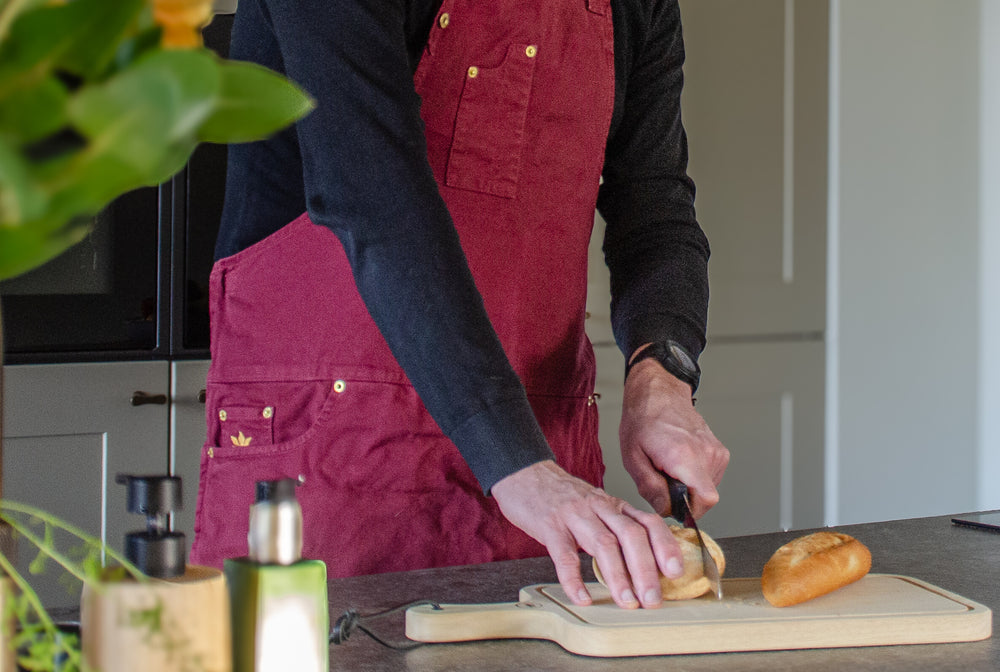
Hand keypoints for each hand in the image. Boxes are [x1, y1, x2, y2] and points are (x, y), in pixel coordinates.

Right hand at [491, 460, 684, 609]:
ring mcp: (574, 516)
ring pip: (603, 544)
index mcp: (613, 505)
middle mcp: (599, 508)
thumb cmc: (561, 496)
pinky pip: (564, 555)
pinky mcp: (550, 526)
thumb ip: (616, 528)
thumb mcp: (596, 506)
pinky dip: (574, 579)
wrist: (524, 474)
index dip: (665, 546)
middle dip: (646, 569)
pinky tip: (582, 597)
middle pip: (631, 535)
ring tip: (627, 601)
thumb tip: (643, 564)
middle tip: (652, 598)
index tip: (675, 572)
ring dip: (618, 576)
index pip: (648, 522)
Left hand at [620, 355, 728, 519]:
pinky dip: (694, 476)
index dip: (691, 511)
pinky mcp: (720, 452)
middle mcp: (706, 453)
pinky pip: (710, 477)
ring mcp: (717, 452)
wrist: (659, 393)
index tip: (674, 506)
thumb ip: (650, 488)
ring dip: (688, 486)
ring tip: (668, 467)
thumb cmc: (643, 421)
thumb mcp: (633, 459)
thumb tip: (667, 510)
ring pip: (707, 489)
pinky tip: (678, 462)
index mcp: (684, 456)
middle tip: (662, 479)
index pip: (706, 499)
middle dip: (683, 498)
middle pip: (704, 498)